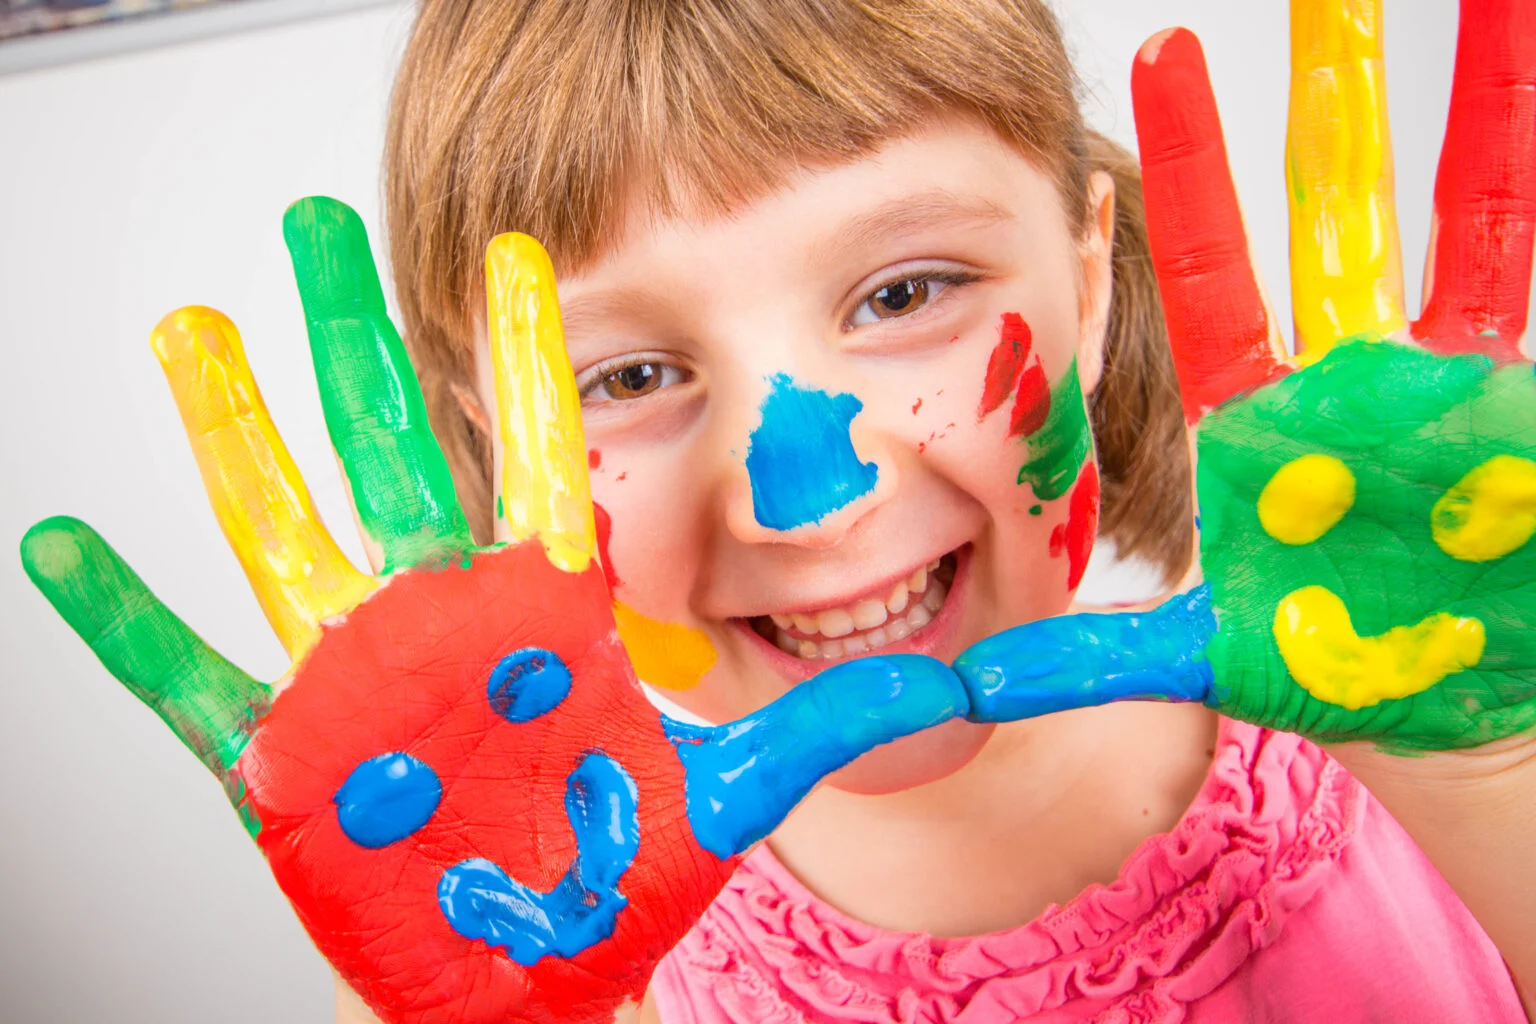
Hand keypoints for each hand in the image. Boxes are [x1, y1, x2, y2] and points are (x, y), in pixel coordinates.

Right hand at [21, 199, 967, 1023]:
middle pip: (398, 453)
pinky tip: (68, 548)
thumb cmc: (618, 871)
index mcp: (544, 612)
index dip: (531, 354)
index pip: (544, 455)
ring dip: (235, 436)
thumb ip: (820, 724)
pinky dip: (127, 623)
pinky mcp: (292, 760)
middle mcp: (445, 621)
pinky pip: (189, 680)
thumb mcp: (724, 786)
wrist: (544, 964)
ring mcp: (362, 681)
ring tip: (195, 334)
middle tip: (320, 226)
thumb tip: (944, 679)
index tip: (526, 251)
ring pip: (288, 532)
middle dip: (357, 340)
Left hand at [953, 0, 1535, 753]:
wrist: (1438, 704)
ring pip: (1454, 207)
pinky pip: (1522, 267)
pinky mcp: (1512, 396)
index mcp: (1256, 405)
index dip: (1189, 157)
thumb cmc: (1325, 669)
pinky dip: (1528, 172)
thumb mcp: (1202, 650)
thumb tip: (973, 686)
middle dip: (1330, 89)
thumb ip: (1097, 656)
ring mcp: (1438, 368)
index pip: (1208, 259)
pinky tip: (1535, 80)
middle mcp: (1345, 363)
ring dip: (1473, 96)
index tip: (1155, 48)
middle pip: (1328, 200)